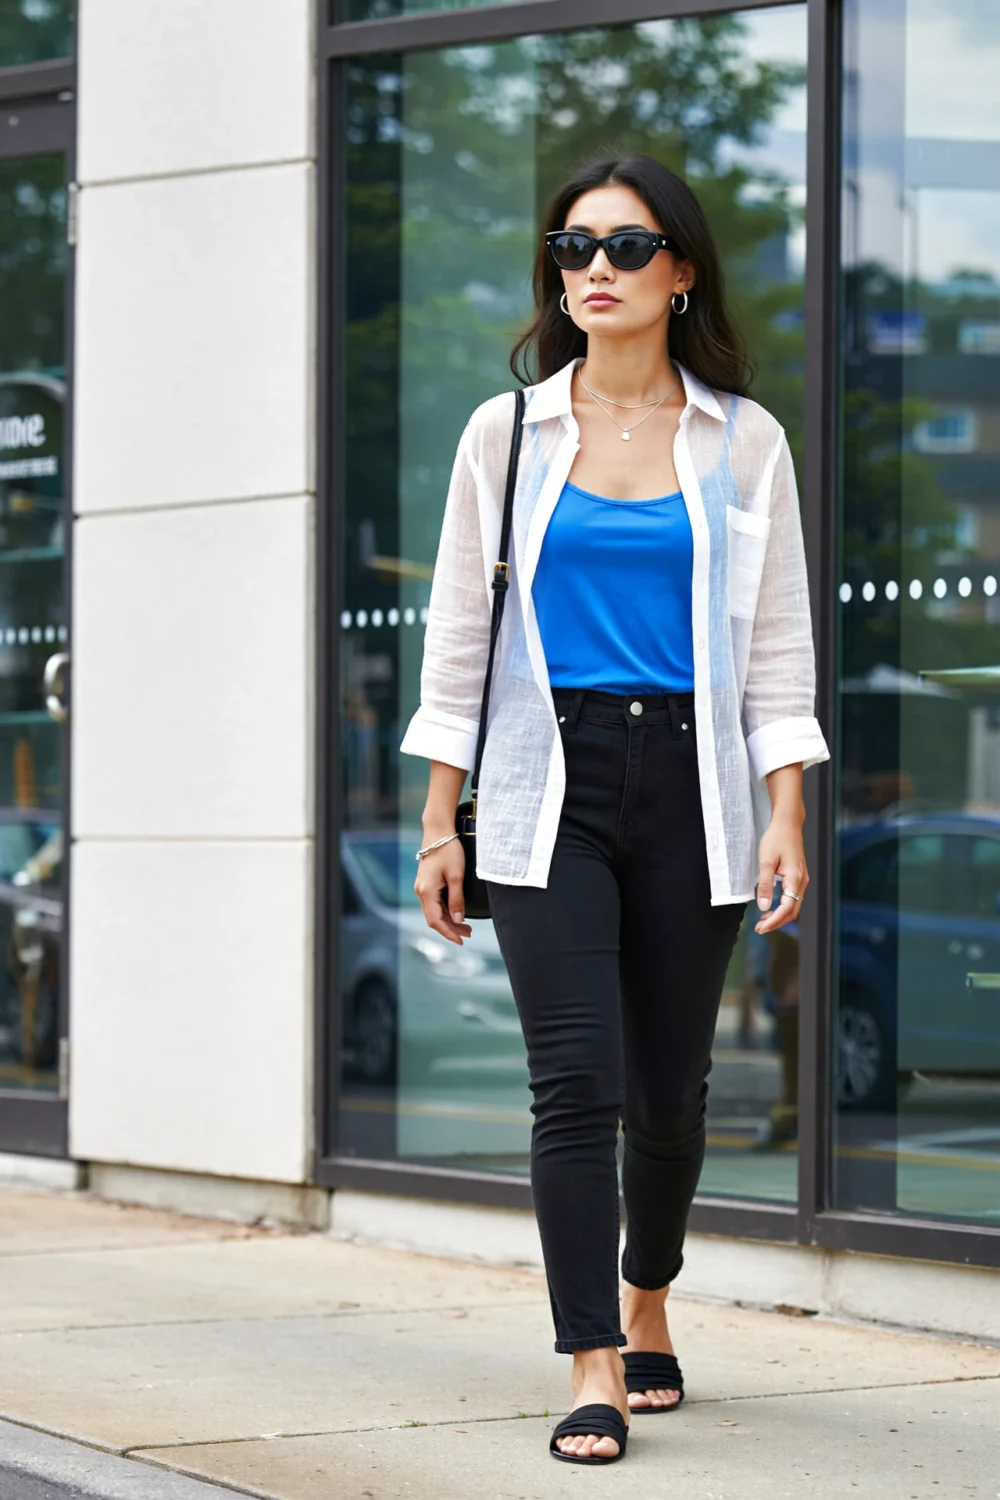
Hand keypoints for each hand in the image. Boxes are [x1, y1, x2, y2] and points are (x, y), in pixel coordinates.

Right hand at [414, 838, 472, 944]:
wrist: (438, 831)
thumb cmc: (448, 850)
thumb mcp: (457, 876)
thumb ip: (457, 900)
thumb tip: (458, 920)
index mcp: (426, 891)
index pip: (435, 920)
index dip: (448, 933)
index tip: (461, 941)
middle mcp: (421, 891)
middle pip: (434, 918)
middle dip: (451, 928)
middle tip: (469, 934)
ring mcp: (422, 887)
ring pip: (434, 911)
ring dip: (449, 920)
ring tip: (466, 927)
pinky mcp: (426, 882)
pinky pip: (434, 903)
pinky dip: (445, 911)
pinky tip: (457, 913)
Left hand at [754, 813, 807, 934]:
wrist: (788, 823)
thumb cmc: (777, 838)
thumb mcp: (766, 861)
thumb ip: (765, 884)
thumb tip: (763, 905)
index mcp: (795, 878)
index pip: (787, 908)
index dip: (774, 921)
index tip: (761, 928)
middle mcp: (802, 881)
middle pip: (793, 911)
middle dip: (777, 922)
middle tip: (760, 928)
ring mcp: (802, 879)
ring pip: (794, 905)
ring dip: (780, 915)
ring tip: (763, 920)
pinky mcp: (798, 876)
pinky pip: (794, 897)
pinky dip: (783, 906)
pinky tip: (772, 907)